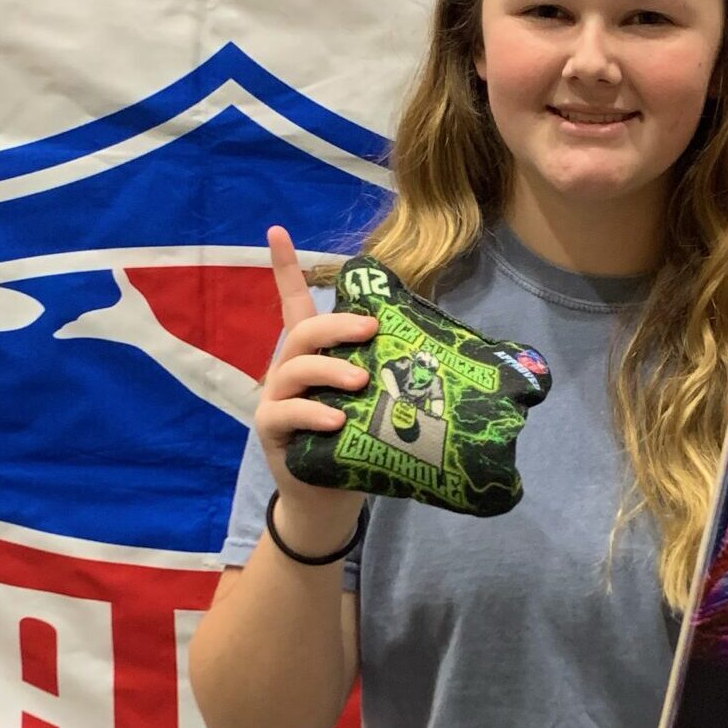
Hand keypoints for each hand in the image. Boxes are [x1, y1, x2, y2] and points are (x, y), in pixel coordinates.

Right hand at [256, 225, 376, 552]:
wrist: (331, 498)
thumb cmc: (357, 441)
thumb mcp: (376, 401)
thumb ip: (393, 373)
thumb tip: (456, 355)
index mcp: (314, 354)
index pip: (294, 302)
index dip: (285, 267)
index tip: (277, 229)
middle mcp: (290, 369)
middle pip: (304, 330)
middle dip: (337, 324)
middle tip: (371, 330)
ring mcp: (277, 398)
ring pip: (296, 368)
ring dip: (330, 369)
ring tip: (360, 382)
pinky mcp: (271, 430)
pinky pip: (286, 413)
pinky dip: (313, 412)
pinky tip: (337, 418)